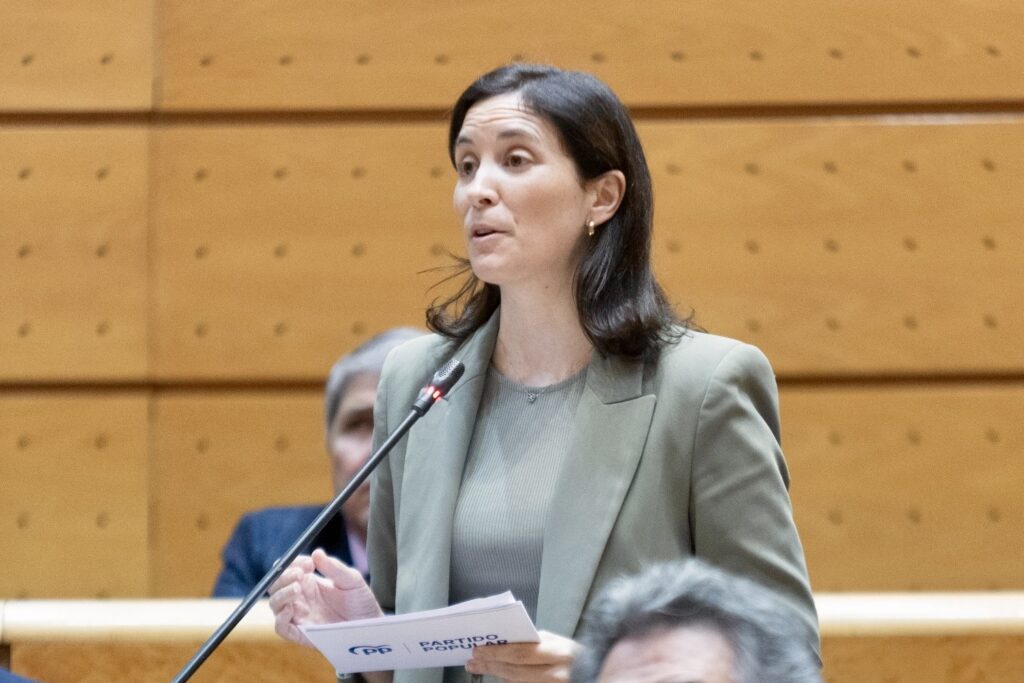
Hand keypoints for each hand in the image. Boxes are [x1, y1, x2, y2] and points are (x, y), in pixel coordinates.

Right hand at [268, 548, 382, 646]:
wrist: (370, 625)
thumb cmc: (360, 601)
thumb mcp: (351, 580)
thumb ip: (334, 567)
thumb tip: (316, 553)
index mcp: (309, 582)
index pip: (289, 569)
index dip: (293, 563)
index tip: (308, 563)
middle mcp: (300, 598)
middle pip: (276, 585)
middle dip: (284, 576)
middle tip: (301, 573)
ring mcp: (299, 616)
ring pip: (275, 604)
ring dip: (282, 594)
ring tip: (298, 588)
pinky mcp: (300, 633)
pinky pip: (281, 627)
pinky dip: (280, 617)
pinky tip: (292, 608)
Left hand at [465, 630, 579, 681]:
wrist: (600, 671)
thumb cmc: (576, 656)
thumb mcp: (559, 643)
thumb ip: (537, 643)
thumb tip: (508, 643)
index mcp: (559, 652)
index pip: (521, 652)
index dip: (497, 652)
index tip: (478, 649)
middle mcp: (556, 673)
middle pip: (516, 671)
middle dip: (491, 665)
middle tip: (473, 661)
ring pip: (518, 682)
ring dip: (497, 674)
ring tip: (480, 668)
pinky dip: (511, 681)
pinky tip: (500, 676)